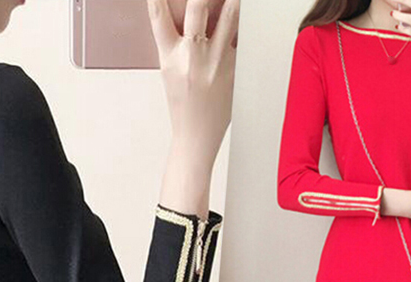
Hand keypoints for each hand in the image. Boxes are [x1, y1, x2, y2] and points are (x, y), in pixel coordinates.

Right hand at [150, 0, 238, 174]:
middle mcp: (194, 57)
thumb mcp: (170, 72)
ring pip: (232, 15)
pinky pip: (245, 39)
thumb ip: (176, 44)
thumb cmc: (184, 107)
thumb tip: (188, 17)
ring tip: (235, 0)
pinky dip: (248, 28)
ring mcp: (218, 63)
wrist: (197, 138)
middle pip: (199, 5)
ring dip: (234, 1)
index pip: (158, 16)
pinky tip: (253, 20)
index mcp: (171, 58)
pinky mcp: (238, 70)